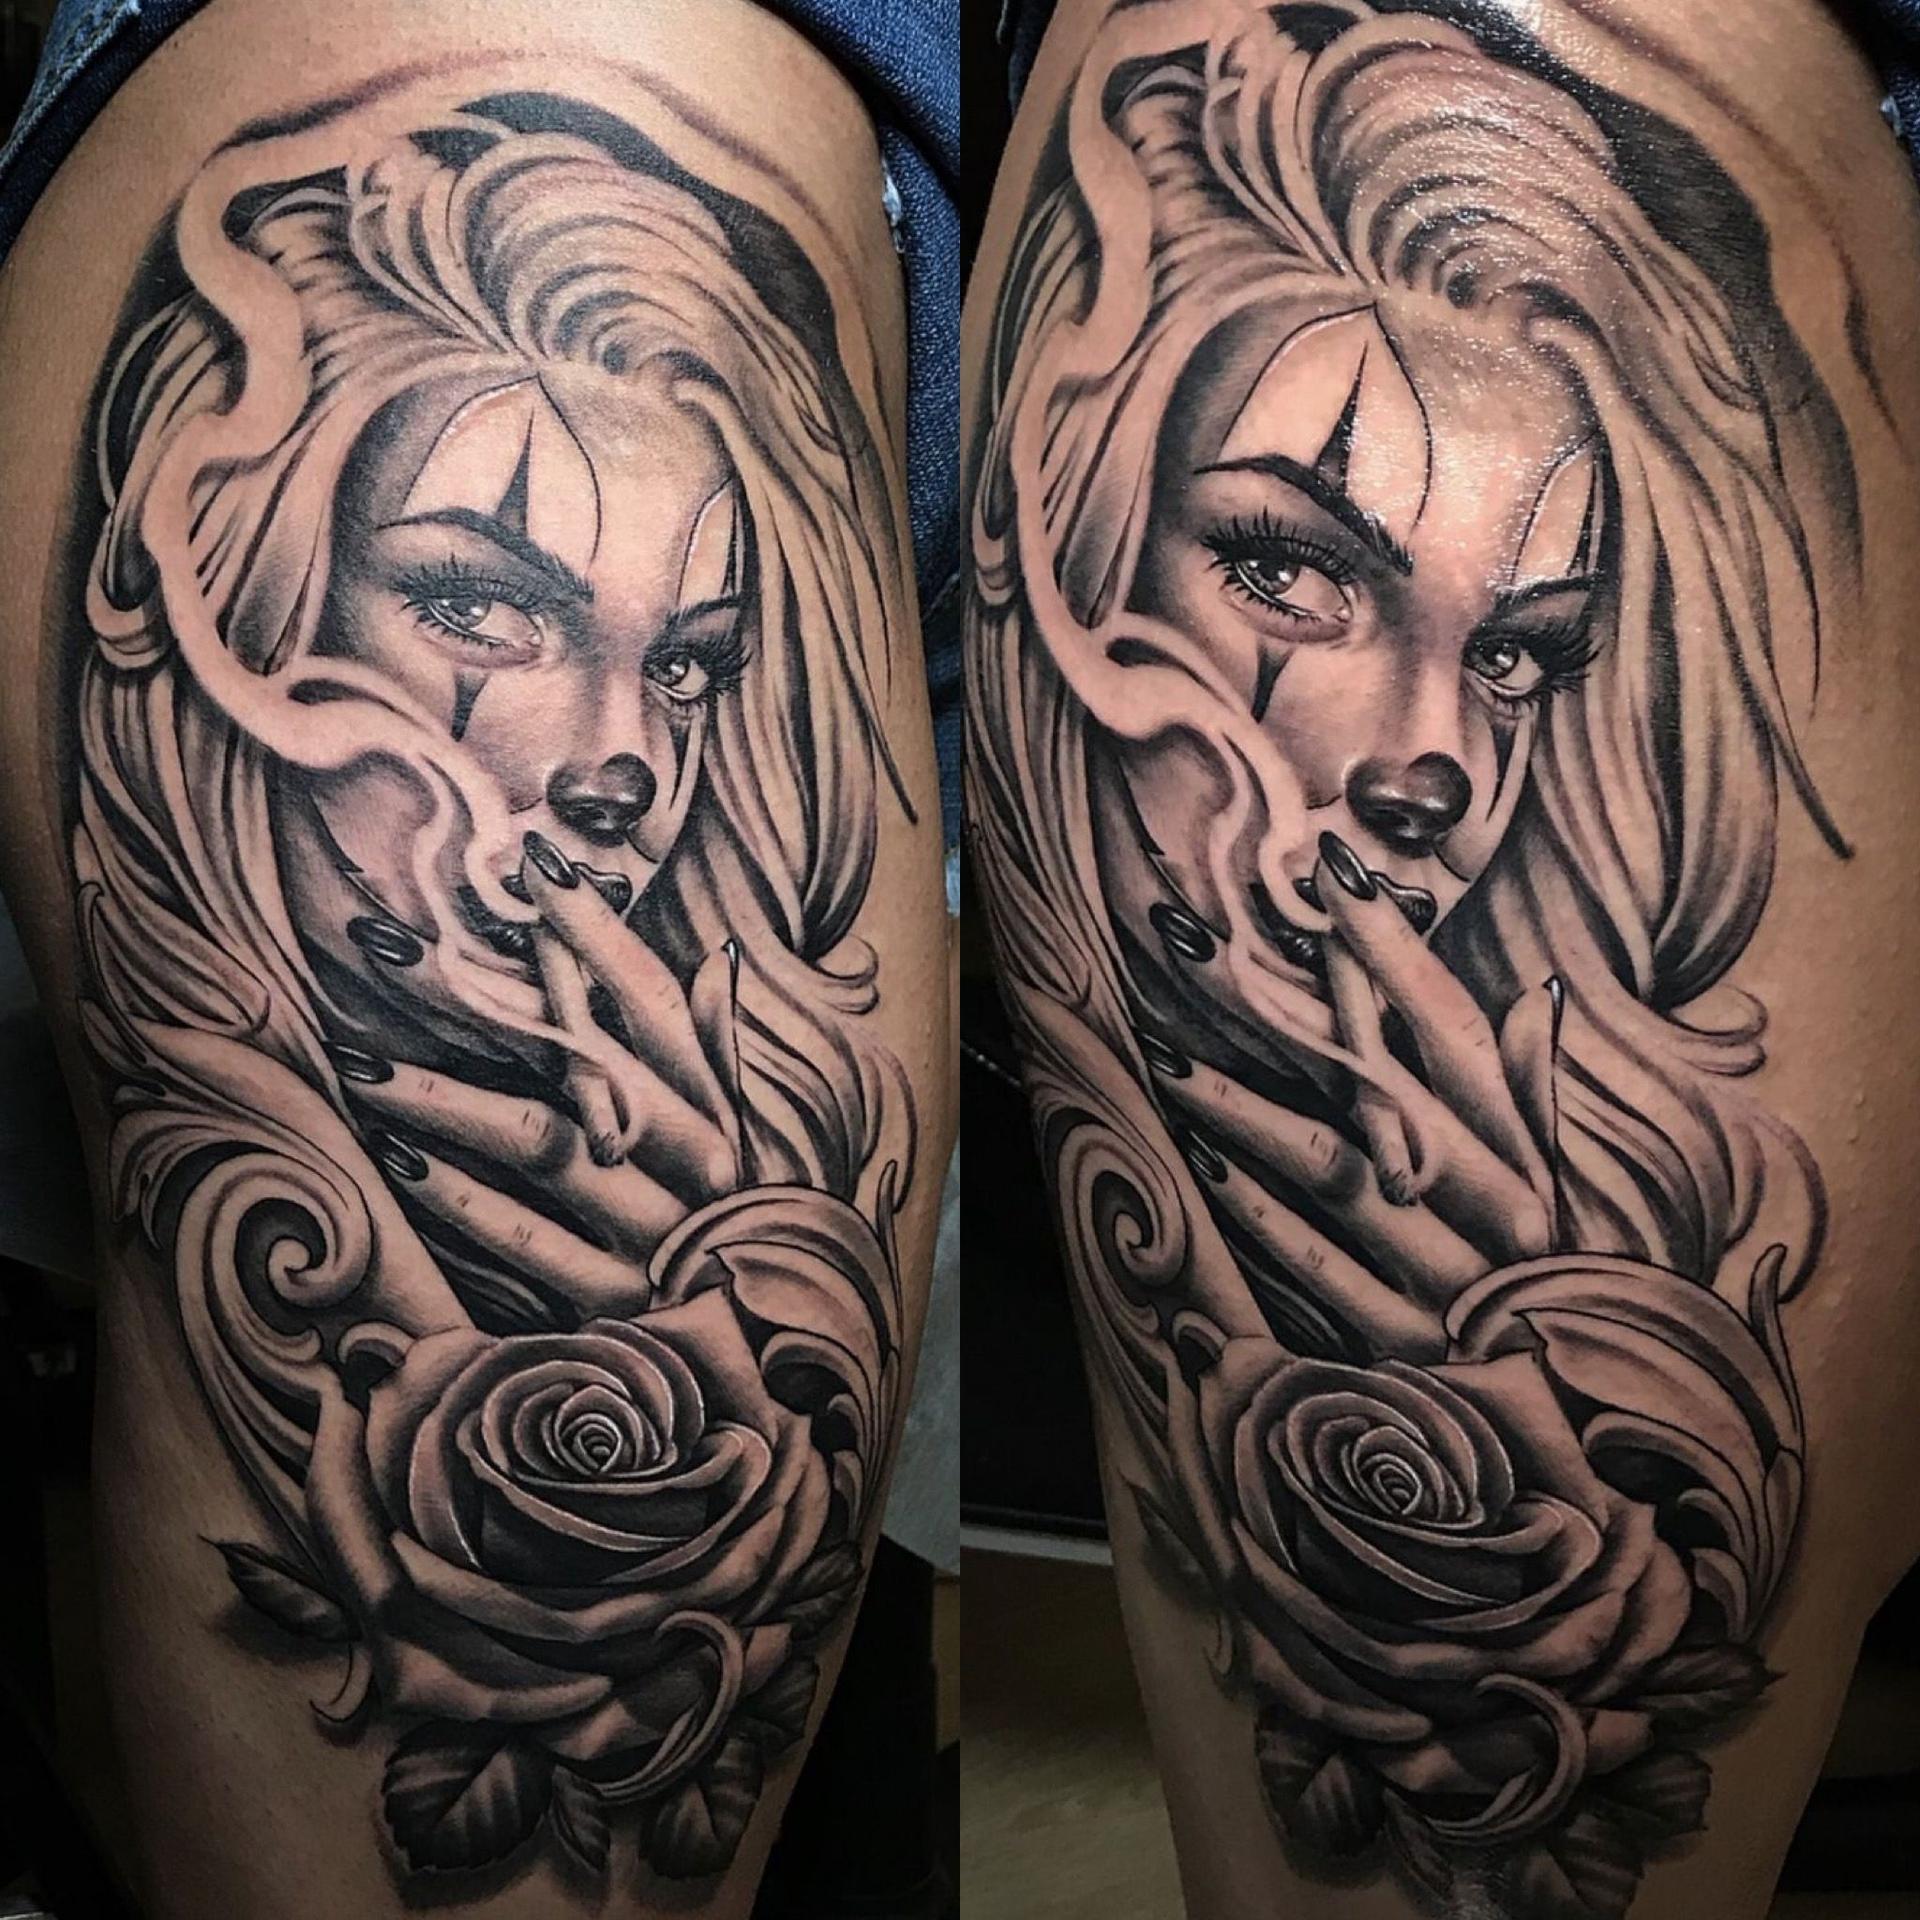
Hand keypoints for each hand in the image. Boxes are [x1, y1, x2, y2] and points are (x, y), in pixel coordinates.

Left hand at [325, 834, 743, 1322]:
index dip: (598, 933)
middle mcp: (702, 1164)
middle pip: (583, 1060)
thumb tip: (716, 957)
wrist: (767, 1370)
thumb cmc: (737, 1234)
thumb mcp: (740, 1140)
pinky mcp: (623, 1307)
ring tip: (362, 1066)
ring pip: (548, 1148)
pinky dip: (463, 1202)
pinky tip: (399, 1164)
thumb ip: (719, 1053)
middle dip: (480, 998)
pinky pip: (531, 1246)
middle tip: (387, 946)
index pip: (657, 1004)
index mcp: (724, 1111)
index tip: (535, 862)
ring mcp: (663, 1236)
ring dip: (448, 1102)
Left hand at [1138, 831, 1561, 1355]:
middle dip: (1287, 1012)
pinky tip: (1206, 1164)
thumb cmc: (1579, 1296)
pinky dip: (1262, 1216)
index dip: (1397, 950)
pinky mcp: (1409, 1351)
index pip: (1459, 1033)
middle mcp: (1502, 1213)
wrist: (1601, 1448)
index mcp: (1539, 1160)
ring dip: (1247, 1113)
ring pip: (1335, 1176)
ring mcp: (1453, 1284)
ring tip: (1169, 1059)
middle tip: (1196, 949)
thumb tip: (1537, 995)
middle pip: (1379, 1089)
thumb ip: (1542, 1101)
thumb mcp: (1576, 1194)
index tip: (1335, 869)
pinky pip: (1320, 1269)